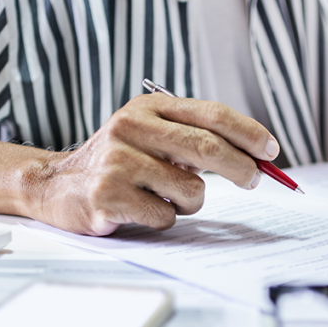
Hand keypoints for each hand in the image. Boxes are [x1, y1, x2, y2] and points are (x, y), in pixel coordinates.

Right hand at [29, 95, 279, 235]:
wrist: (56, 185)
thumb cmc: (118, 161)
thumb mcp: (151, 135)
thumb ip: (195, 138)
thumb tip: (255, 157)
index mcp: (148, 108)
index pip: (211, 114)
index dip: (248, 132)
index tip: (271, 149)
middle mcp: (131, 128)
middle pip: (207, 148)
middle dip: (242, 167)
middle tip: (255, 179)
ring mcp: (117, 162)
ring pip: (191, 190)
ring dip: (190, 201)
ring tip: (164, 196)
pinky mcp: (107, 196)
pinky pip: (166, 216)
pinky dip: (164, 218)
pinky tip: (140, 209)